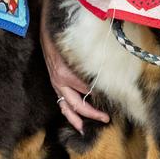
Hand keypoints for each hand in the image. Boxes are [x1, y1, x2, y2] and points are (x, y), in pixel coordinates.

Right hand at [40, 6, 108, 132]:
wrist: (45, 30)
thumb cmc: (63, 37)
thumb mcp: (77, 49)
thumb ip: (90, 61)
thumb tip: (106, 71)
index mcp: (66, 74)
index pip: (87, 91)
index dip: (100, 98)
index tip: (114, 101)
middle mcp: (59, 81)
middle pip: (77, 105)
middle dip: (92, 114)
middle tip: (106, 119)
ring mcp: (55, 83)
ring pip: (65, 107)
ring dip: (75, 119)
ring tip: (83, 129)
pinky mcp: (54, 82)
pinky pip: (60, 101)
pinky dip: (67, 111)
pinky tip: (74, 118)